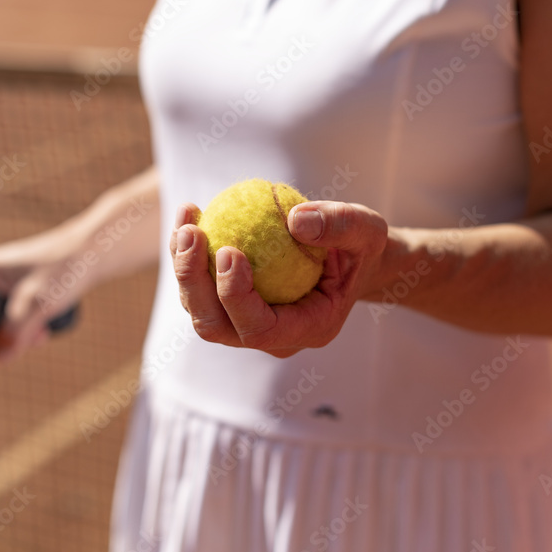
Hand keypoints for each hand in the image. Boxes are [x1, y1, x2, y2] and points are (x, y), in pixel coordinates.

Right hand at [0, 235, 81, 360]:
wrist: (90, 253)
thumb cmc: (64, 268)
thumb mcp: (39, 304)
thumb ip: (16, 332)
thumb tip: (0, 356)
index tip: (5, 338)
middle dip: (3, 339)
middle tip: (32, 335)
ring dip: (17, 337)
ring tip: (41, 330)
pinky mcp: (8, 294)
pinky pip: (6, 323)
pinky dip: (22, 330)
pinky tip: (42, 328)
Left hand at [171, 200, 387, 357]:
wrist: (352, 259)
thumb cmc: (362, 247)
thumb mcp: (368, 230)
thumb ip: (340, 225)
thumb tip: (295, 220)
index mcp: (307, 329)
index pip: (260, 329)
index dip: (236, 296)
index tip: (229, 250)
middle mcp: (272, 336)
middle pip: (217, 326)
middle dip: (194, 283)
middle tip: (192, 234)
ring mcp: (248, 323)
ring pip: (201, 310)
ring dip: (184, 268)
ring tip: (187, 220)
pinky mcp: (231, 305)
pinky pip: (200, 287)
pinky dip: (188, 255)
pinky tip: (190, 215)